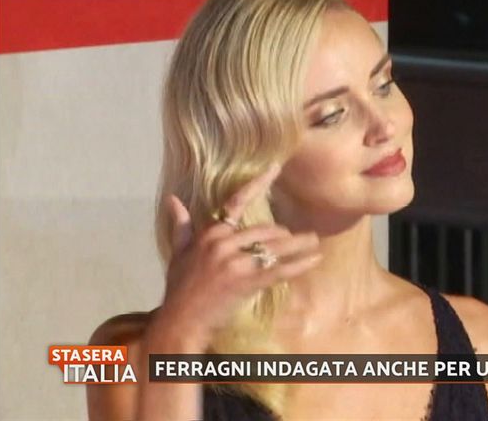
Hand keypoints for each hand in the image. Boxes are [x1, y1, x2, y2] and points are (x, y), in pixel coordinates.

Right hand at [148, 165, 321, 351]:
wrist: (182, 319)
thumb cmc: (180, 288)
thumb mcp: (177, 253)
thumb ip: (181, 226)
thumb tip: (173, 199)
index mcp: (210, 234)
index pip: (237, 202)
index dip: (258, 184)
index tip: (275, 168)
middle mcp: (223, 243)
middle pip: (265, 230)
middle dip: (285, 235)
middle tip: (300, 237)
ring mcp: (235, 262)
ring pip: (276, 248)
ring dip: (299, 245)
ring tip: (315, 242)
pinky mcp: (247, 281)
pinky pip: (280, 269)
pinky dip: (300, 264)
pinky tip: (315, 260)